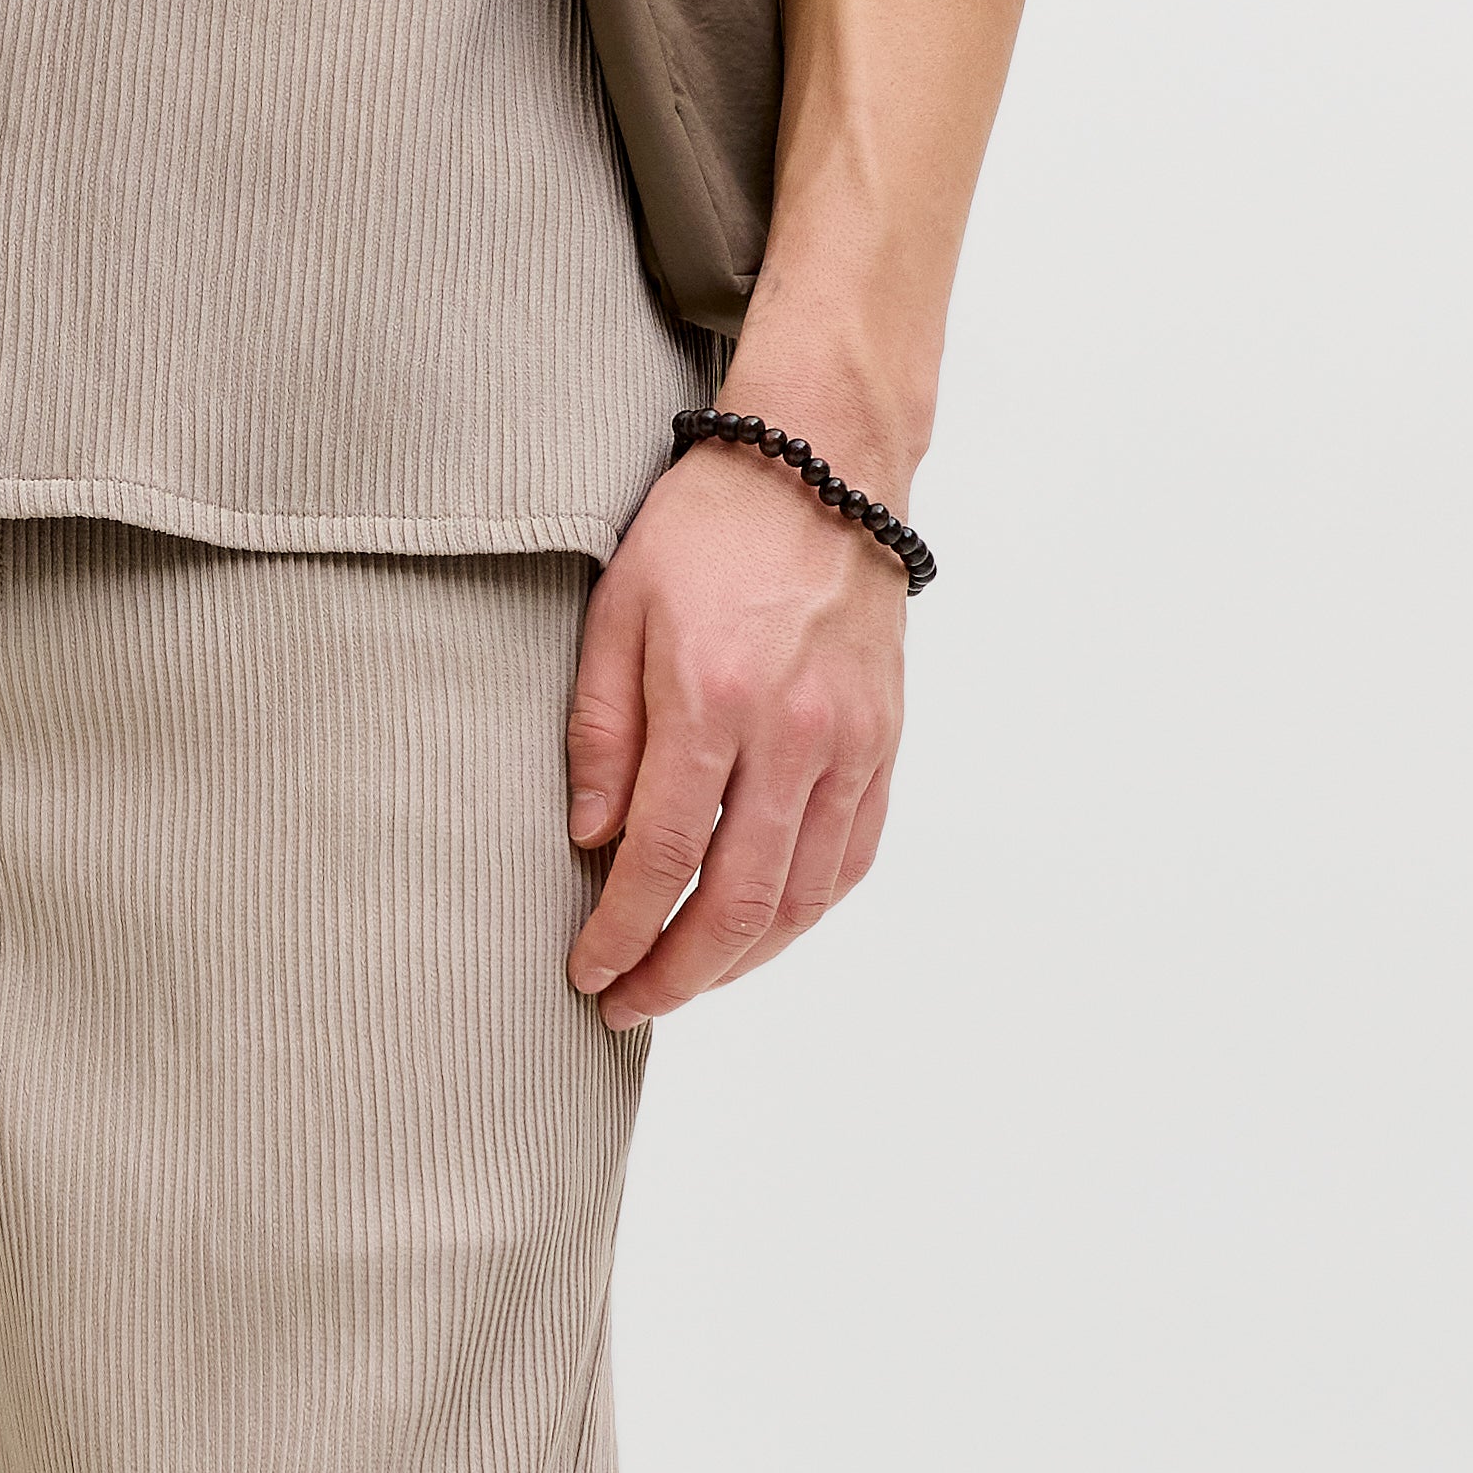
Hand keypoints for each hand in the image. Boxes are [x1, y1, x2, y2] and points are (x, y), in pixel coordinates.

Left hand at [563, 435, 911, 1030]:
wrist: (823, 467)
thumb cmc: (707, 531)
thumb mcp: (618, 611)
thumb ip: (601, 731)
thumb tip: (592, 840)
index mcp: (712, 698)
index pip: (661, 857)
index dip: (621, 932)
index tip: (588, 970)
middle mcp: (793, 733)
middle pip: (737, 901)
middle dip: (677, 972)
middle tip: (628, 1005)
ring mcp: (851, 743)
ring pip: (803, 896)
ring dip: (742, 960)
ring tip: (687, 980)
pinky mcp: (884, 743)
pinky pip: (851, 857)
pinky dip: (805, 912)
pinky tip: (762, 931)